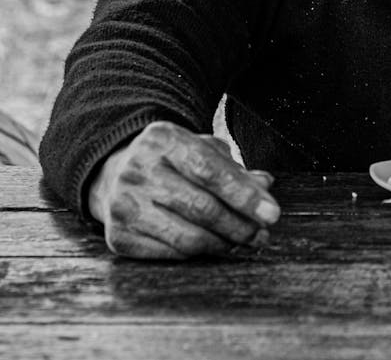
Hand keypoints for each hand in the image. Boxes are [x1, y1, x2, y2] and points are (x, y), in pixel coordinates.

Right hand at [87, 120, 279, 259]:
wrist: (114, 175)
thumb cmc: (172, 162)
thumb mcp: (200, 150)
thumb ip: (233, 167)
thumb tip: (265, 185)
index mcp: (161, 140)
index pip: (209, 170)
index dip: (244, 195)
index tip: (273, 213)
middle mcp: (136, 170)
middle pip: (201, 207)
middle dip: (240, 225)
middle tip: (262, 234)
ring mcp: (122, 205)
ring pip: (187, 237)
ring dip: (224, 244)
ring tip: (245, 243)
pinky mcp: (117, 237)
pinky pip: (170, 254)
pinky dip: (199, 254)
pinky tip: (215, 247)